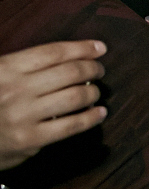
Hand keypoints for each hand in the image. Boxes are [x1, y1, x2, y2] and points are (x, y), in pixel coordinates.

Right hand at [0, 41, 107, 169]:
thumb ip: (24, 66)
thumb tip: (71, 57)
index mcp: (5, 68)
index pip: (53, 52)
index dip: (82, 48)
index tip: (99, 48)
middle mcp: (15, 89)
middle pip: (70, 73)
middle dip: (92, 69)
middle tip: (98, 70)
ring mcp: (23, 115)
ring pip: (75, 97)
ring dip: (93, 92)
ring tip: (95, 91)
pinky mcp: (30, 139)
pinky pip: (72, 125)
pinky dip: (91, 117)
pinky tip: (99, 113)